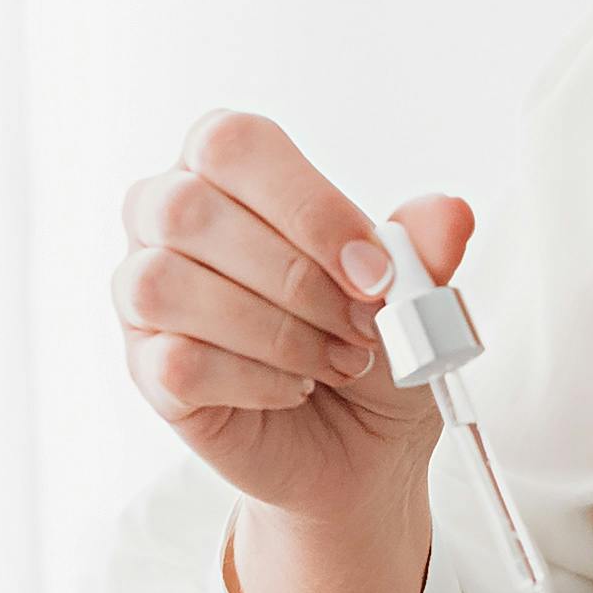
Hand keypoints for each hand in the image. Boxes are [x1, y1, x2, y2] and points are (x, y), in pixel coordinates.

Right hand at [114, 112, 468, 524]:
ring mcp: (142, 293)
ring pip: (168, 286)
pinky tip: (294, 389)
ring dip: (275, 332)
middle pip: (190, 212)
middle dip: (297, 279)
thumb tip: (450, 212)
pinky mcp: (146, 367)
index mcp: (227, 164)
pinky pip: (178, 361)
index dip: (307, 206)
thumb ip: (424, 246)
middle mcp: (166, 214)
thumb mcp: (414, 294)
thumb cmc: (371, 343)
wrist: (360, 447)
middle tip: (363, 327)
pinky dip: (255, 380)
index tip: (375, 272)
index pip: (235, 145)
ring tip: (335, 361)